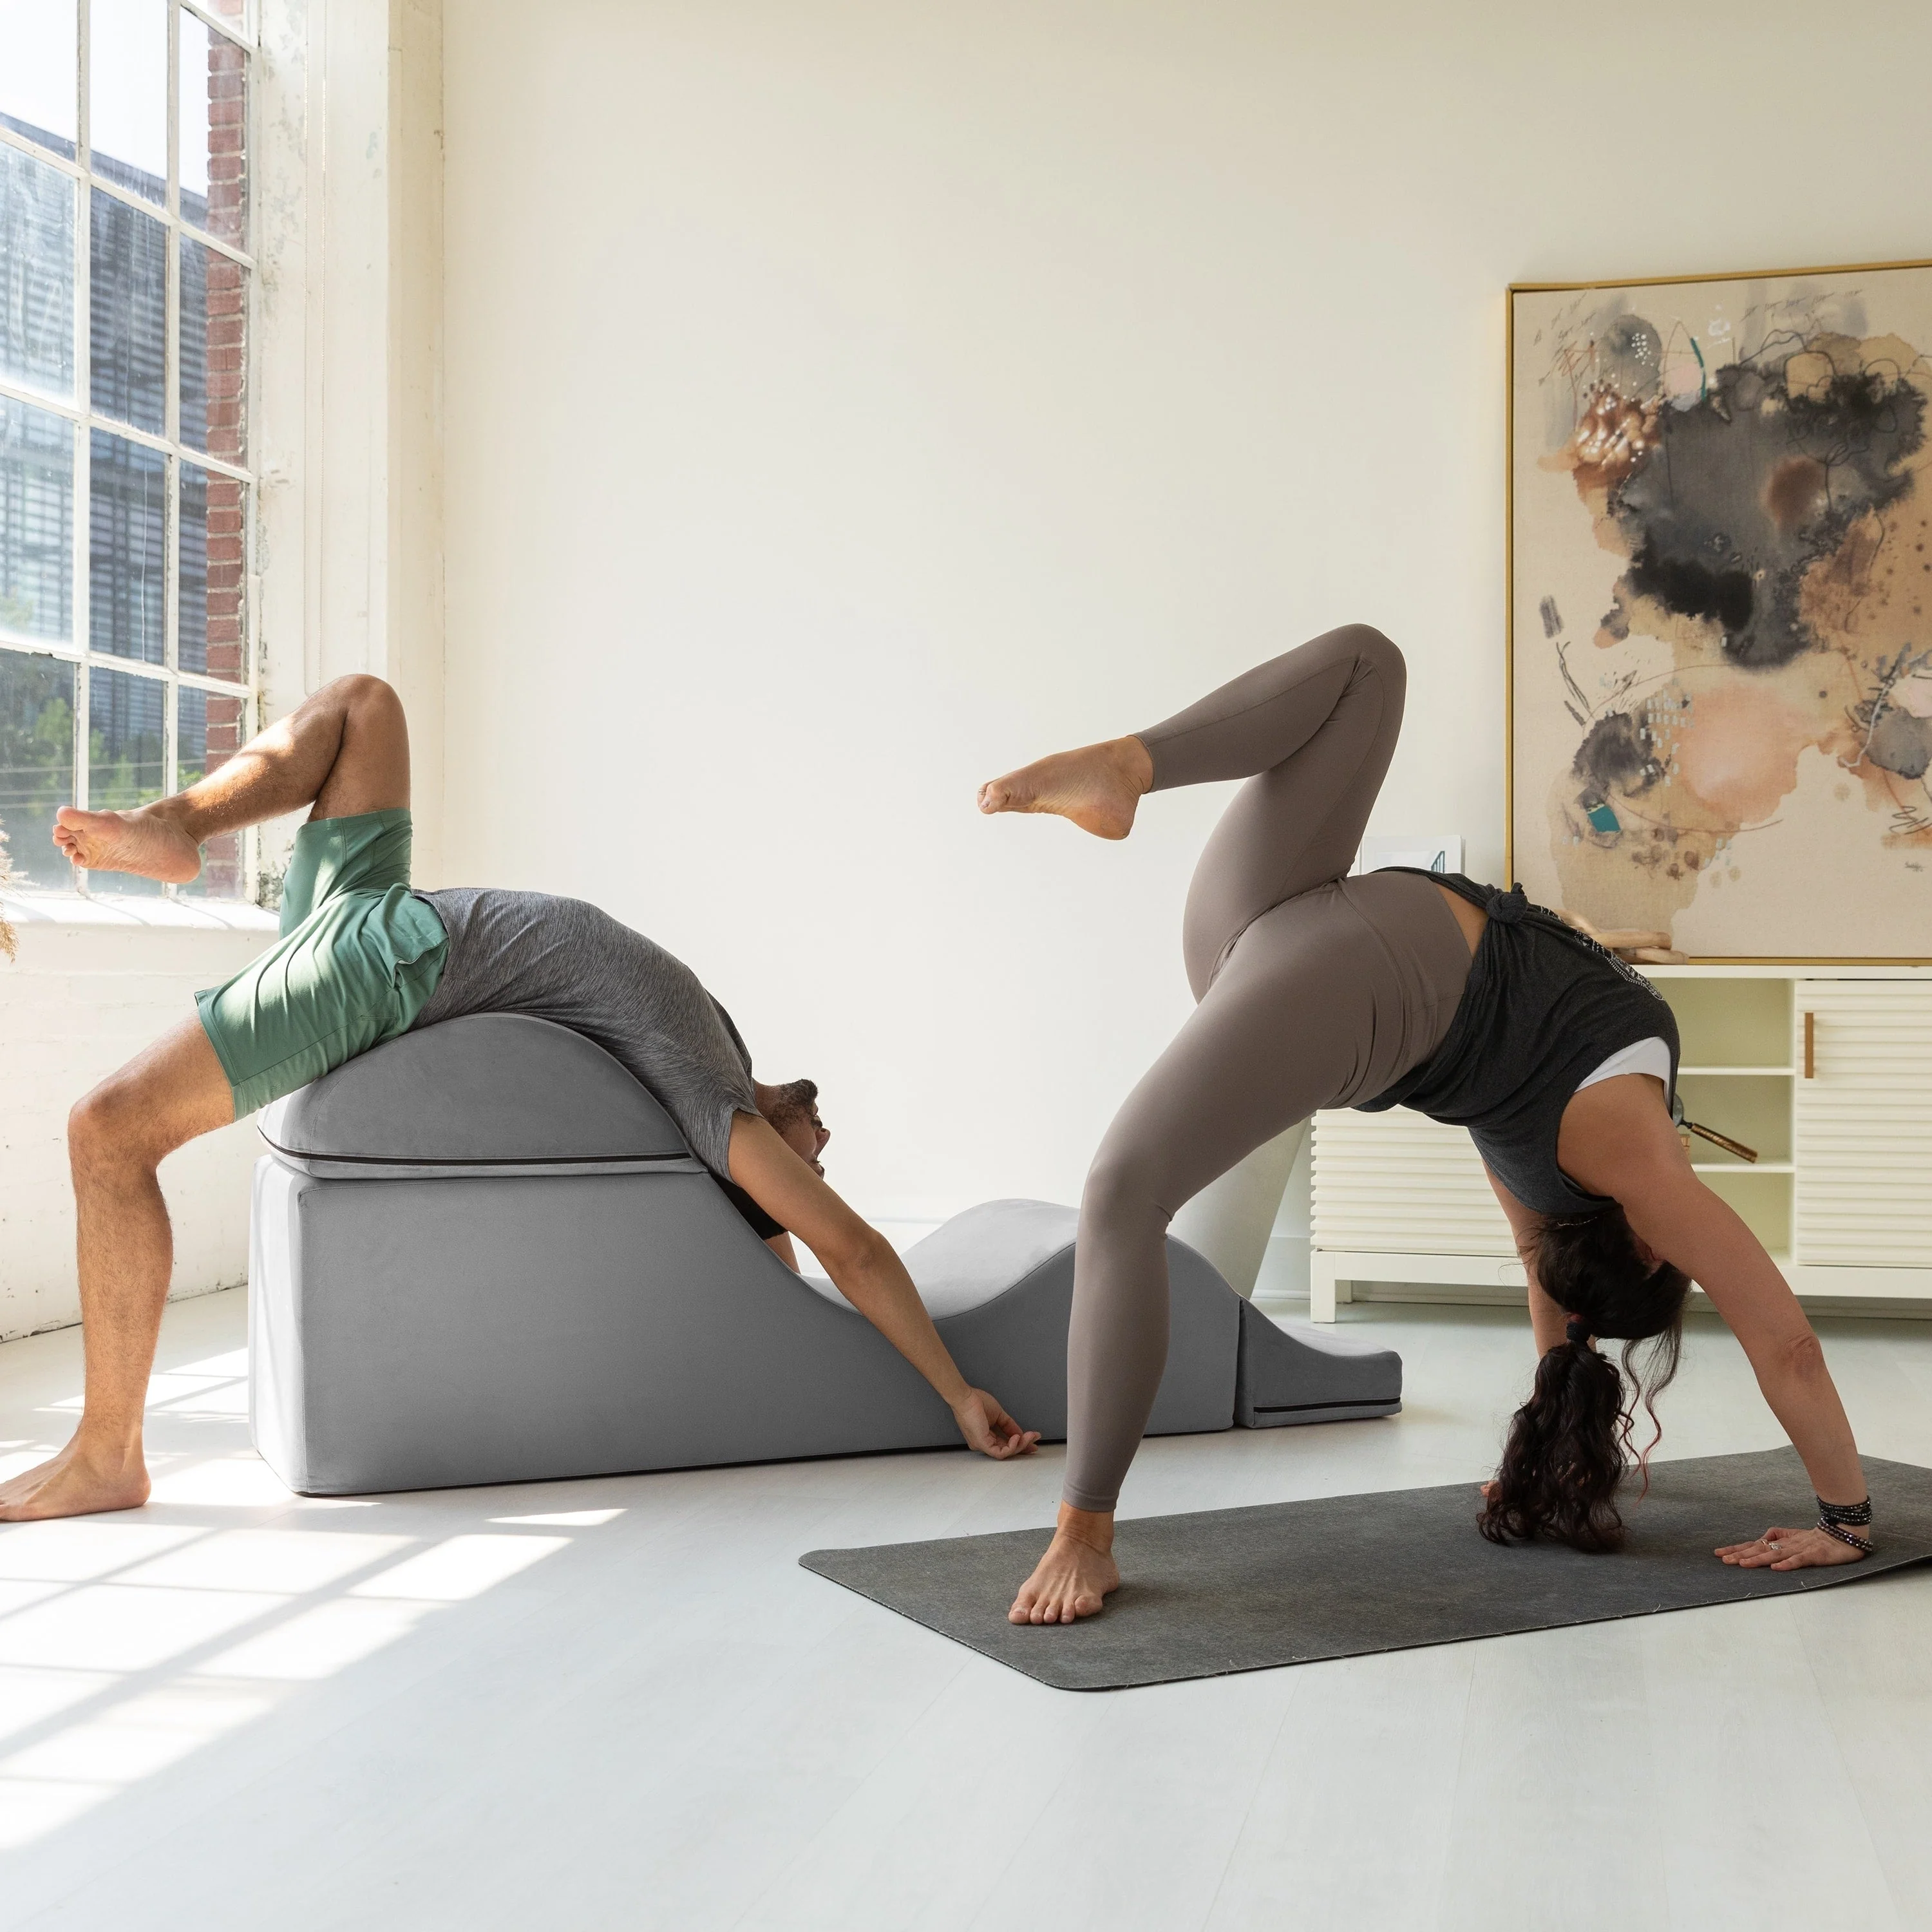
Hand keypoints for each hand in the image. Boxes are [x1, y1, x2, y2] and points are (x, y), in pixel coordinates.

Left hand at [953, 1388, 1039, 1459]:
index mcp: (985, 1437)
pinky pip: (999, 1453)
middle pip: (1007, 1450)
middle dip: (1024, 1445)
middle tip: (1035, 1439)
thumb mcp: (999, 1415)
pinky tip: (1017, 1438)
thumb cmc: (975, 1402)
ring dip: (1020, 1445)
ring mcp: (982, 1445)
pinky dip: (1011, 1447)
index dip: (1020, 1444)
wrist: (965, 1397)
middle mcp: (983, 1444)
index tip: (1033, 1441)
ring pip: (1005, 1453)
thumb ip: (1009, 1426)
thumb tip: (1020, 1434)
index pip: (1005, 1445)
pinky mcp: (982, 1444)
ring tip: (1029, 1436)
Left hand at [1715, 1525, 1869, 1569]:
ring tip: (1742, 1564)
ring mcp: (1800, 1549)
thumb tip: (1761, 1538)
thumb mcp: (1794, 1537)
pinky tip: (1776, 1568)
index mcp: (1781, 1541)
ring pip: (1776, 1554)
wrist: (1844, 1534)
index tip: (1719, 1553)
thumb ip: (1778, 1536)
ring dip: (1758, 1560)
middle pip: (1760, 1549)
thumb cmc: (1818, 1538)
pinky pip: (1799, 1560)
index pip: (1755, 1545)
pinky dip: (1788, 1564)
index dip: (1737, 1548)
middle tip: (1723, 1559)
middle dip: (1741, 1554)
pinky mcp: (1815, 1555)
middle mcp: (1787, 1544)